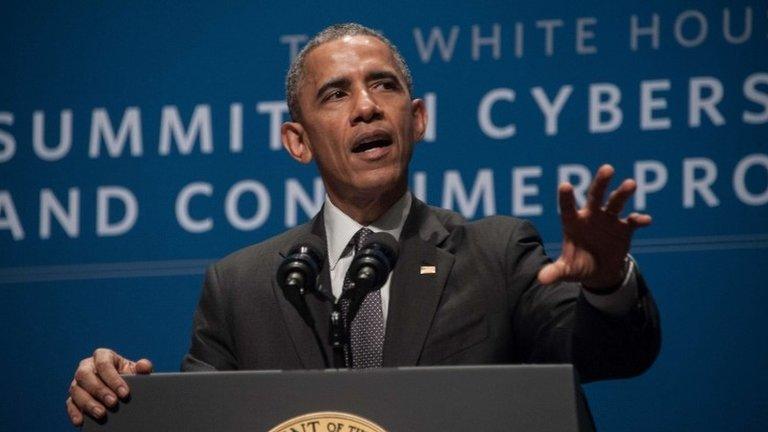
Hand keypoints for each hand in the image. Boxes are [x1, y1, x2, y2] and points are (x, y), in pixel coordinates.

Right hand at [65, 348, 152, 426]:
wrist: (121, 390)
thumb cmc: (129, 376)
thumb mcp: (137, 371)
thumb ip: (142, 367)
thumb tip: (143, 366)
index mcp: (103, 356)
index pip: (104, 363)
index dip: (113, 378)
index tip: (124, 393)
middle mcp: (87, 367)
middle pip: (85, 375)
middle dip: (99, 390)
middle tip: (113, 403)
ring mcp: (78, 382)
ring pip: (76, 390)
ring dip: (88, 403)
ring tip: (101, 414)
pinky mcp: (73, 397)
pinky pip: (70, 404)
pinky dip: (74, 413)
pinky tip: (81, 421)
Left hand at [537, 164, 651, 290]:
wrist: (599, 273)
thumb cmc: (578, 266)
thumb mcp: (567, 270)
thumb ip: (555, 271)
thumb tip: (542, 279)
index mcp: (573, 223)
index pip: (568, 208)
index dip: (566, 198)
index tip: (565, 185)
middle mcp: (591, 216)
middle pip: (595, 195)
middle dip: (601, 182)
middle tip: (608, 169)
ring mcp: (608, 220)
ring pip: (615, 203)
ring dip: (623, 193)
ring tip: (631, 183)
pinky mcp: (624, 229)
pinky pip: (632, 221)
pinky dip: (639, 219)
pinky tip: (645, 220)